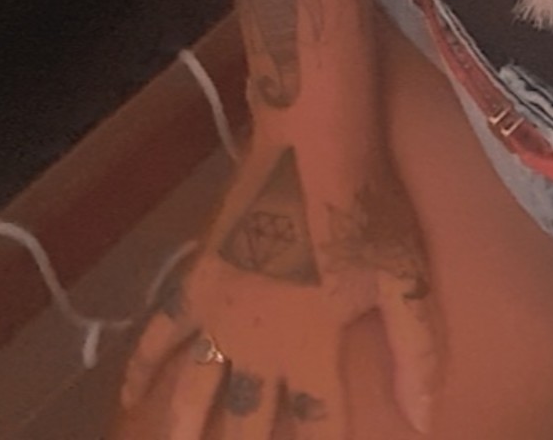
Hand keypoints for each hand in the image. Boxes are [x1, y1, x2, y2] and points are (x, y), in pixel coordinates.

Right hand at [117, 126, 442, 433]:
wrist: (311, 142)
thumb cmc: (364, 207)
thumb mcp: (403, 277)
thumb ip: (415, 352)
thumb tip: (424, 418)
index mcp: (313, 350)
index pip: (317, 422)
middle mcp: (260, 347)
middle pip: (246, 420)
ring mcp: (221, 315)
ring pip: (194, 391)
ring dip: (182, 430)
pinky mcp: (198, 280)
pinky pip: (161, 332)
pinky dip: (141, 366)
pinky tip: (129, 394)